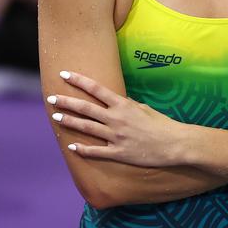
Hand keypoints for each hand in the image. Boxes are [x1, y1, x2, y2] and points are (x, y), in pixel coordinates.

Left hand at [48, 70, 186, 166]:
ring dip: (70, 122)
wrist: (176, 144)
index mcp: (123, 105)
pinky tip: (71, 146)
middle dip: (66, 102)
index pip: (96, 89)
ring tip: (56, 118)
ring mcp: (116, 136)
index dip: (78, 81)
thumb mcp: (145, 109)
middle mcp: (116, 119)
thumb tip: (116, 101)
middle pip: (86, 108)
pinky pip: (96, 151)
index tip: (64, 74)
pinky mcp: (119, 153)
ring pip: (87, 128)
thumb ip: (128, 105)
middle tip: (51, 98)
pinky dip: (82, 149)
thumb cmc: (163, 124)